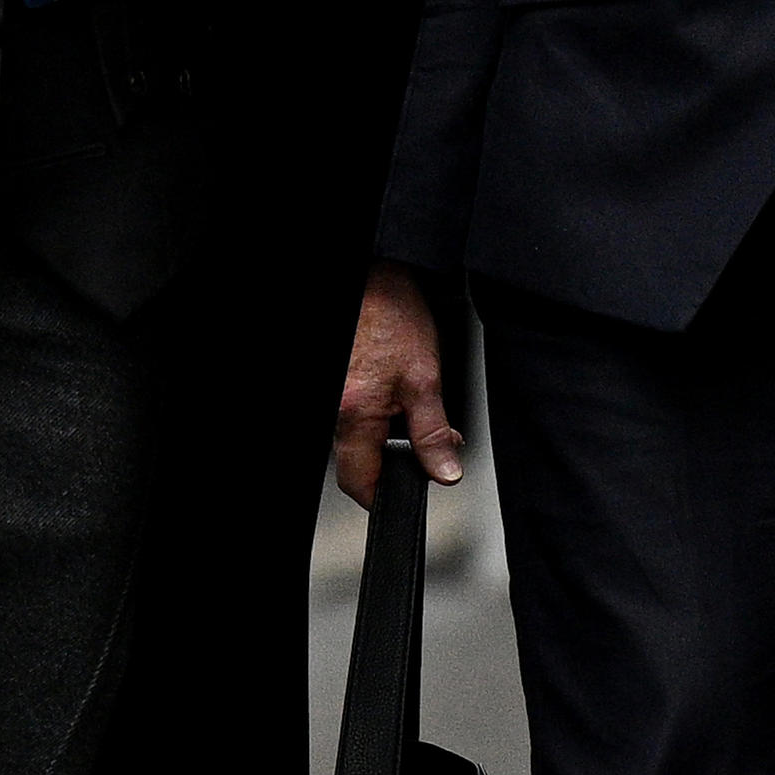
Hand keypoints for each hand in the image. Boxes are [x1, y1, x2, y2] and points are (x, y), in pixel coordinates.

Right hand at [336, 265, 463, 508]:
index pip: (358, 481)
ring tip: (407, 410)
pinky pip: (350, 417)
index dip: (382, 496)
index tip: (403, 494)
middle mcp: (333, 411)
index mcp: (354, 414)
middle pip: (355, 463)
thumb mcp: (426, 380)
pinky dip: (373, 417)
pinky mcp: (336, 388)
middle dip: (390, 464)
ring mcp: (331, 399)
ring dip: (383, 438)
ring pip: (353, 440)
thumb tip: (443, 472)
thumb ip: (433, 432)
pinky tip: (392, 396)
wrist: (377, 279)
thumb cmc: (394, 317)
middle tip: (423, 451)